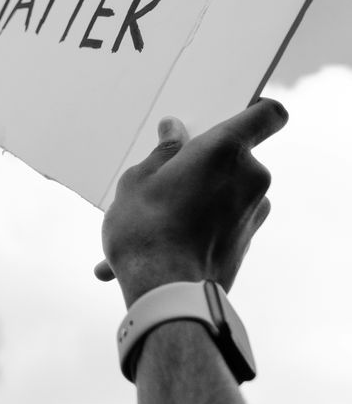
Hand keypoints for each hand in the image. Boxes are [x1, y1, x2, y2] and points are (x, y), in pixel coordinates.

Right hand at [94, 99, 287, 306]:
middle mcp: (251, 177)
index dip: (253, 110)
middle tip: (159, 179)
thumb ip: (163, 153)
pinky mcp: (247, 241)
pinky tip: (151, 246)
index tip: (229, 115)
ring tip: (142, 222)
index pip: (266, 114)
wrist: (167, 294)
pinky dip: (190, 228)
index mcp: (225, 150)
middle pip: (233, 155)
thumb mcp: (137, 181)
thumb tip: (176, 133)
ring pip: (222, 191)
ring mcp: (254, 211)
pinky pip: (218, 222)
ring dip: (190, 199)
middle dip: (199, 163)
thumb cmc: (147, 230)